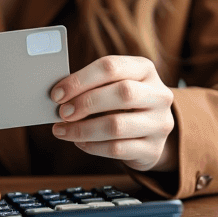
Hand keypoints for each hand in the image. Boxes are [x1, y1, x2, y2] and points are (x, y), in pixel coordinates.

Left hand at [50, 55, 175, 172]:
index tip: (57, 94)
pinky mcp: (154, 150)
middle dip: (86, 103)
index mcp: (146, 70)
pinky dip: (92, 146)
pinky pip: (117, 149)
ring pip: (117, 125)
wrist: (151, 133)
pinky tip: (80, 142)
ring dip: (83, 129)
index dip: (81, 80)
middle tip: (62, 113)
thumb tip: (59, 96)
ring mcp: (160, 123)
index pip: (112, 67)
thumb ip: (93, 86)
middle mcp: (159, 95)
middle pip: (123, 93)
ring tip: (63, 130)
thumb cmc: (124, 105)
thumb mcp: (114, 87)